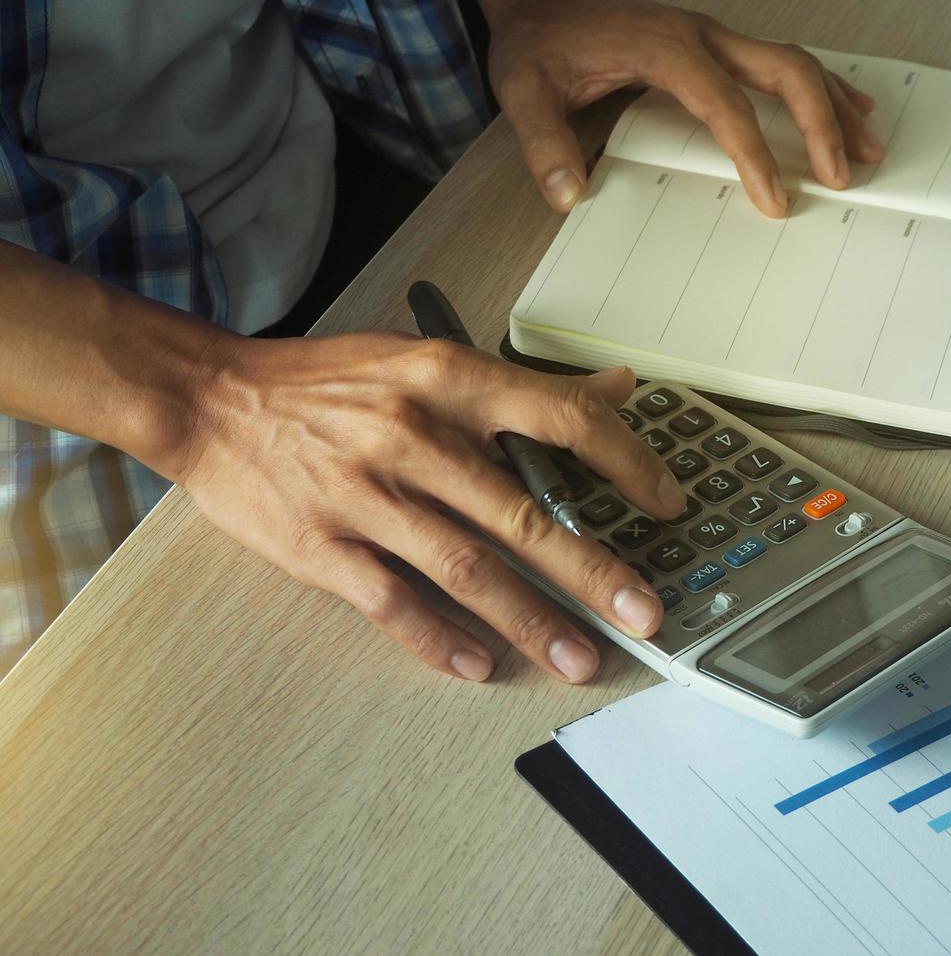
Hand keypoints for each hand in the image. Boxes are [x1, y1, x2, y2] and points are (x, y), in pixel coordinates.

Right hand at [172, 335, 684, 683]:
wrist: (209, 397)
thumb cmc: (325, 382)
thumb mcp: (426, 359)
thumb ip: (520, 384)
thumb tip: (616, 388)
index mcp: (446, 381)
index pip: (561, 417)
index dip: (625, 462)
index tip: (666, 503)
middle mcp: (413, 436)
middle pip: (521, 513)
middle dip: (592, 571)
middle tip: (645, 613)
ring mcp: (364, 494)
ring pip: (464, 568)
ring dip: (529, 621)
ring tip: (579, 659)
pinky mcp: (318, 545)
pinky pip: (390, 601)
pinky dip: (438, 639)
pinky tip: (480, 667)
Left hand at [476, 0, 885, 216]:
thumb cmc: (540, 40)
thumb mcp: (523, 90)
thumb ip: (543, 142)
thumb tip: (567, 193)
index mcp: (663, 49)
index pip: (724, 105)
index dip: (756, 153)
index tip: (776, 199)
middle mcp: (700, 36)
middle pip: (783, 70)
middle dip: (820, 123)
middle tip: (841, 177)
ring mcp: (713, 35)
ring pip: (792, 62)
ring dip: (834, 105)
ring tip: (867, 150)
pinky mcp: (716, 42)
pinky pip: (781, 60)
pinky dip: (820, 87)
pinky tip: (848, 110)